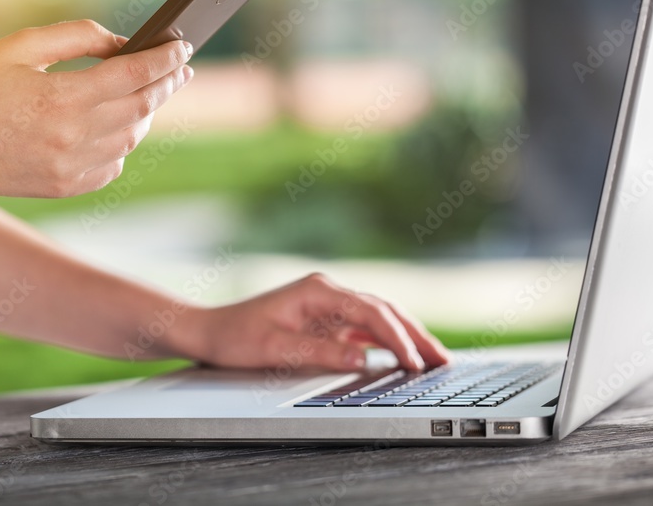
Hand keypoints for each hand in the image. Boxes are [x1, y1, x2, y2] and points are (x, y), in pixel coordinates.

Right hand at [0, 19, 192, 196]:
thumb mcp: (21, 46)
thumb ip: (77, 37)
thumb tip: (123, 42)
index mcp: (60, 96)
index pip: (135, 75)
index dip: (165, 58)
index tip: (183, 46)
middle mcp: (71, 135)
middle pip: (142, 107)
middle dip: (168, 84)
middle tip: (181, 68)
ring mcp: (70, 166)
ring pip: (132, 138)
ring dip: (146, 113)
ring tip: (149, 92)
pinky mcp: (65, 186)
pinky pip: (113, 165)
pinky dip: (123, 143)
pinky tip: (117, 126)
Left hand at [179, 273, 450, 371]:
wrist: (210, 331)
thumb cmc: (235, 336)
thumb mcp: (274, 348)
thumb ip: (320, 353)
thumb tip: (364, 359)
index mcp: (318, 291)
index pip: (370, 312)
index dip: (396, 338)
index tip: (413, 361)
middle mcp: (328, 293)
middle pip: (383, 311)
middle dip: (414, 335)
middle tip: (442, 360)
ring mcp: (329, 306)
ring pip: (379, 319)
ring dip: (406, 338)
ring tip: (435, 360)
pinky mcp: (327, 321)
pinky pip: (365, 330)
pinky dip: (388, 343)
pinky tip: (405, 358)